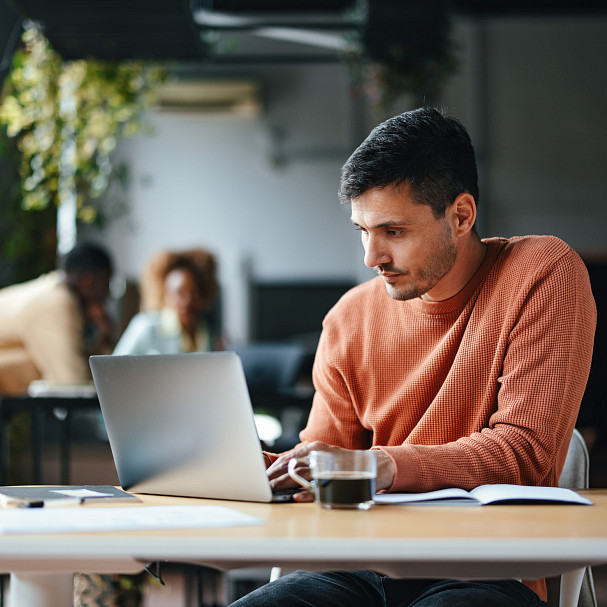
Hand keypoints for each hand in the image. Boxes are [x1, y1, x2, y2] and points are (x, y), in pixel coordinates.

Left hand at [267, 442, 395, 502]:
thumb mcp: (323, 456)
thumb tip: (283, 472)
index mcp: (314, 448)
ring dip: (284, 484)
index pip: (288, 457)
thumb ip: (306, 461)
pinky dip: (306, 493)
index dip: (273, 468)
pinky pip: (319, 489)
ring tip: (271, 491)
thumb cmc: (343, 463)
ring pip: (301, 476)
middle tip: (262, 487)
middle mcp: (320, 455)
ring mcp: (328, 468)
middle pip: (291, 466)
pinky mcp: (337, 481)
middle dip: (274, 478)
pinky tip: (296, 497)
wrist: (374, 464)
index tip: (262, 477)